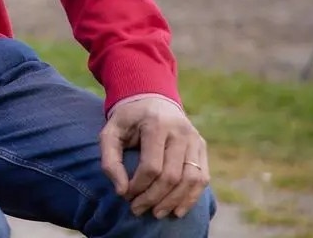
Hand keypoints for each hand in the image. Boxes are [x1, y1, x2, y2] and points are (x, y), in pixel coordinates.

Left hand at [100, 97, 209, 219]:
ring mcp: (194, 139)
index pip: (151, 166)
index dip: (138, 186)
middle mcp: (180, 131)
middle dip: (153, 198)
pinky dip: (191, 197)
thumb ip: (109, 160)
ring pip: (191, 180)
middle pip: (171, 176)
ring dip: (174, 202)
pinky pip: (202, 178)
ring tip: (156, 213)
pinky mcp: (202, 146)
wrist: (151, 98)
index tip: (125, 196)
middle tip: (137, 210)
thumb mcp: (110, 132)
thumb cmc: (128, 119)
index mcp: (156, 124)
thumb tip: (121, 191)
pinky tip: (177, 210)